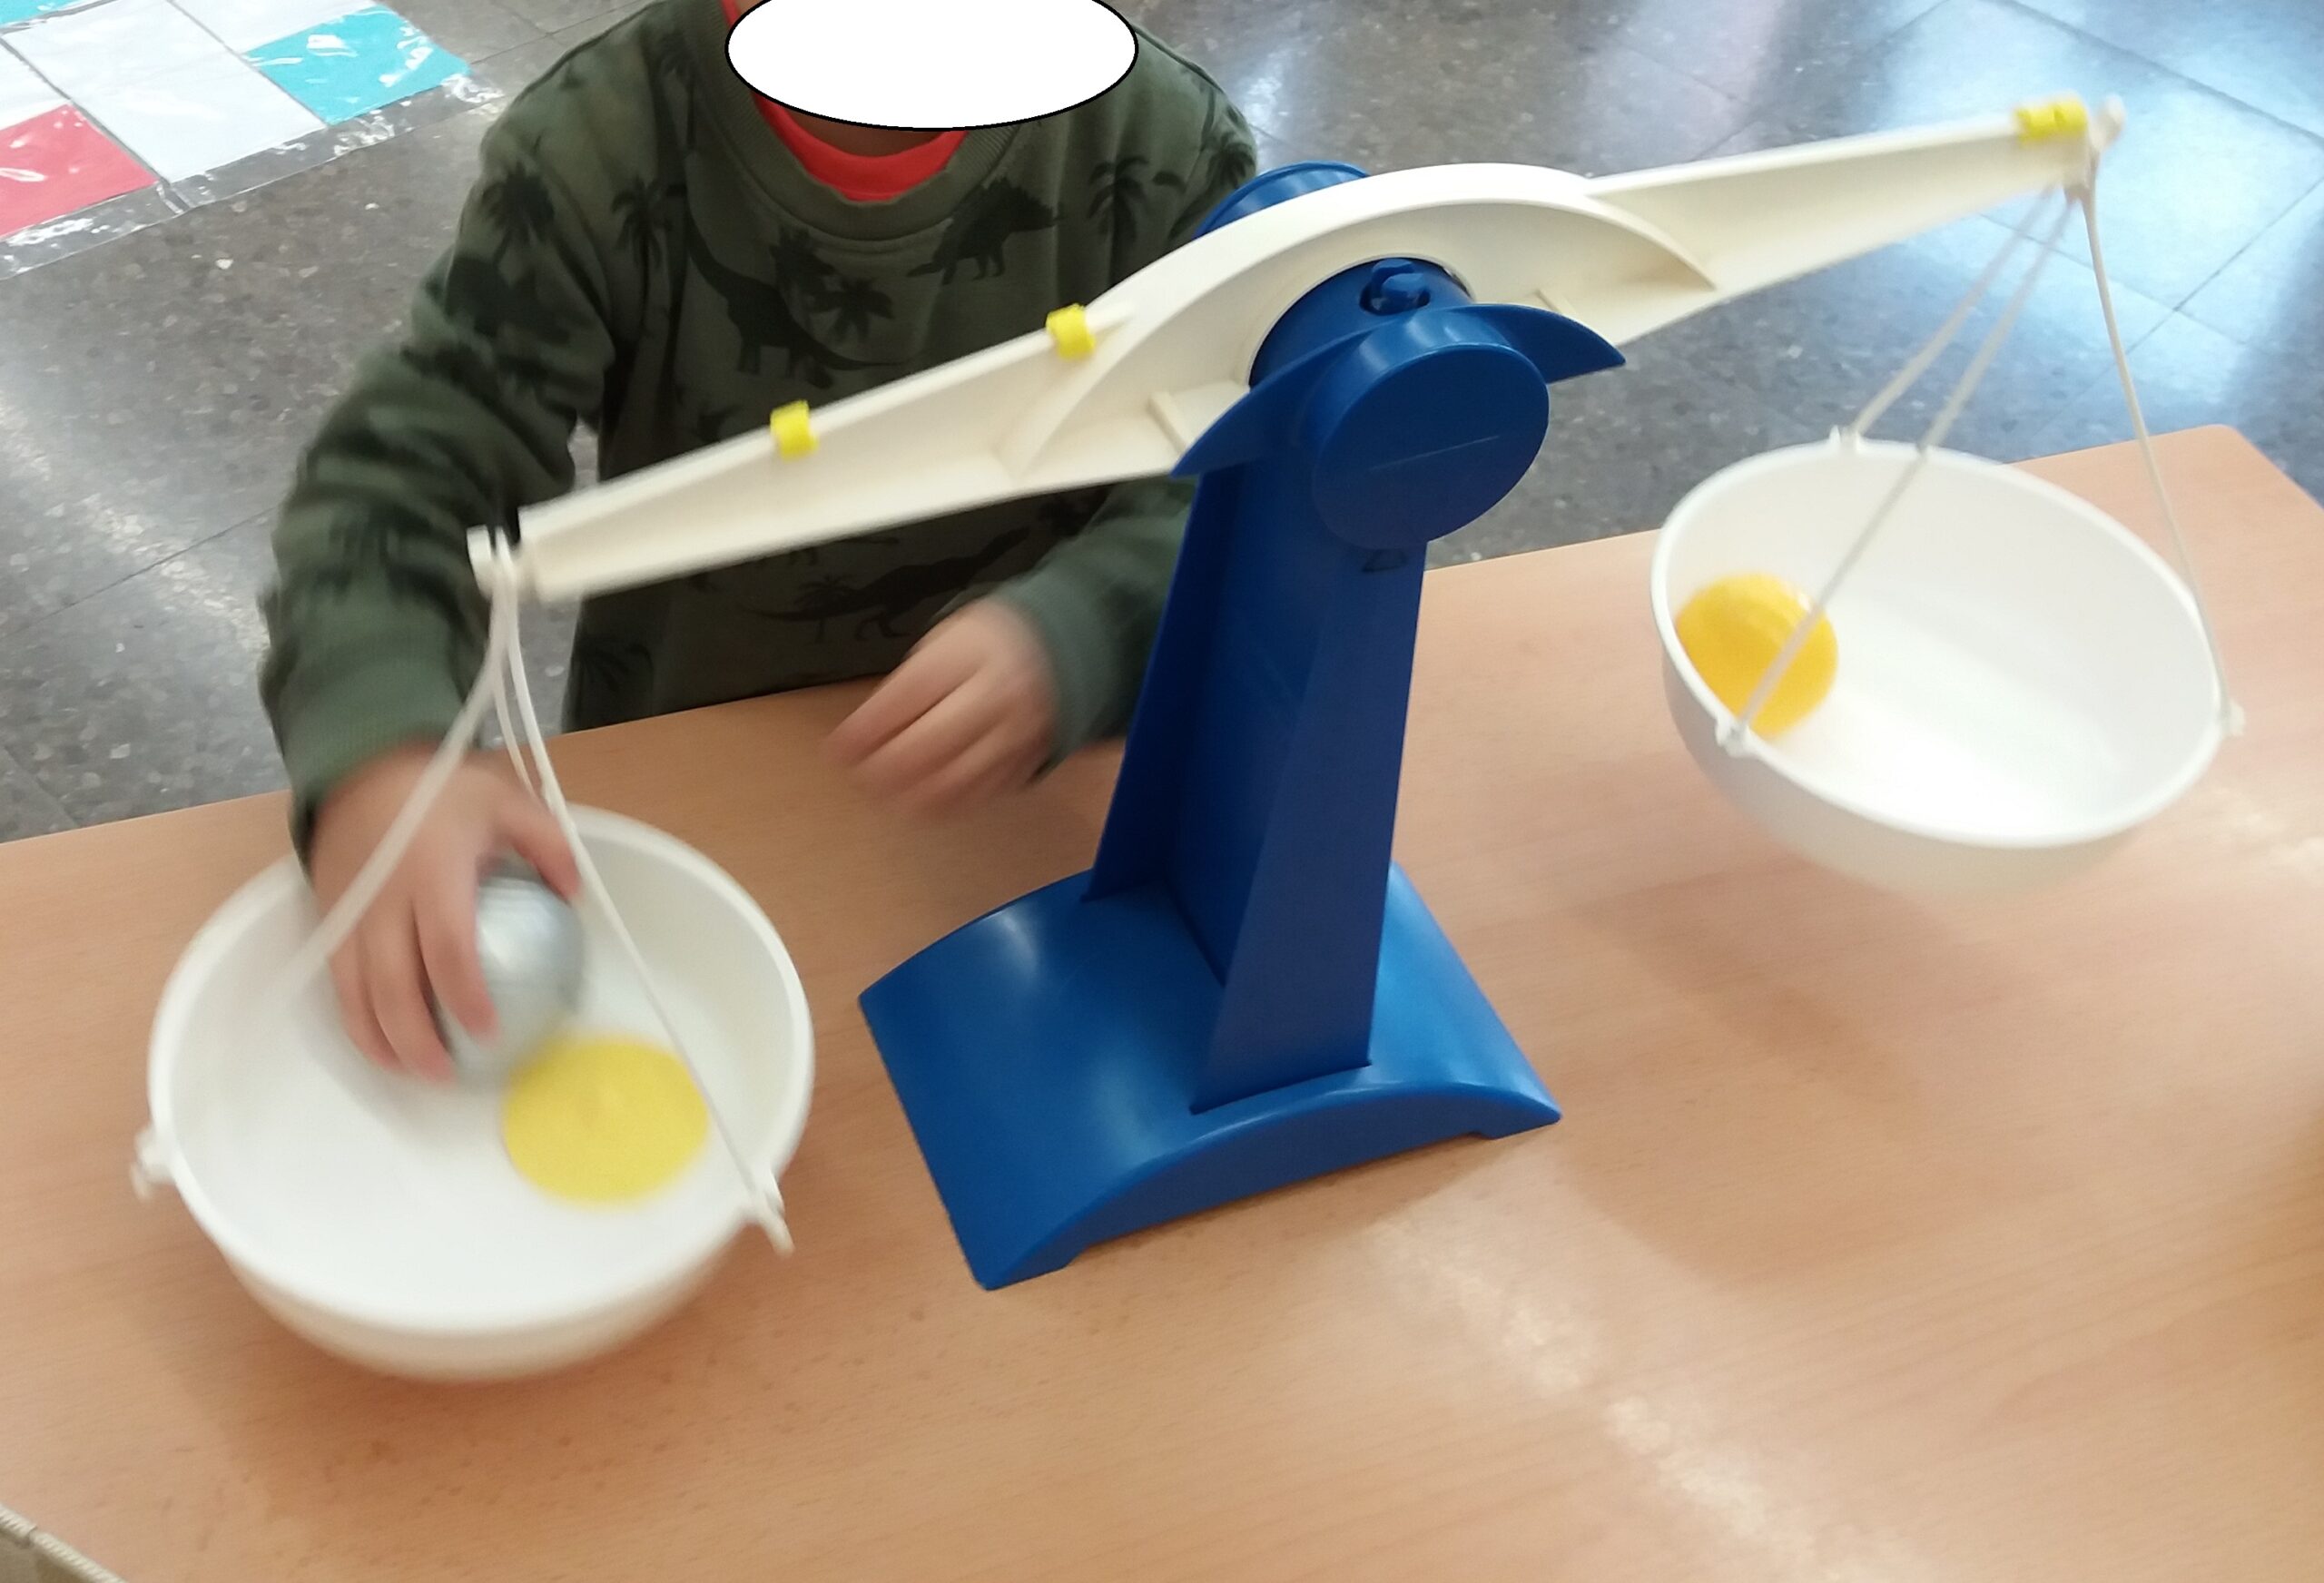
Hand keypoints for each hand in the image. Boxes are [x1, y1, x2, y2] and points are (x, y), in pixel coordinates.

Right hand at [309, 745, 578, 1078]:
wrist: (363, 766)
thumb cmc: (443, 788)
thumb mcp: (509, 801)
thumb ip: (549, 845)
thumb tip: (575, 896)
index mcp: (434, 872)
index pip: (447, 949)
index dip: (465, 997)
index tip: (489, 1032)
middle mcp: (385, 900)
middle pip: (393, 987)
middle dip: (418, 1040)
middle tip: (449, 1075)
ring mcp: (350, 914)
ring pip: (356, 993)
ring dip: (382, 1041)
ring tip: (416, 1074)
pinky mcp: (329, 920)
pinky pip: (337, 981)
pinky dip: (355, 1020)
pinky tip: (381, 1045)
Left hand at [828, 601, 1056, 816]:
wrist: (1057, 648)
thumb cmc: (983, 647)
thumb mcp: (940, 645)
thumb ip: (903, 688)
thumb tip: (858, 737)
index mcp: (966, 657)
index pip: (905, 699)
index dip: (865, 731)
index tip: (836, 751)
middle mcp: (994, 696)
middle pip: (928, 746)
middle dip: (883, 769)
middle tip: (859, 776)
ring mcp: (1014, 733)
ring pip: (955, 781)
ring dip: (909, 797)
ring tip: (882, 797)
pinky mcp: (1026, 761)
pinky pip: (980, 796)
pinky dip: (944, 806)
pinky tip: (921, 803)